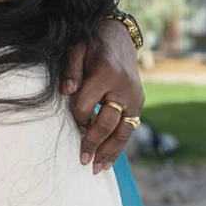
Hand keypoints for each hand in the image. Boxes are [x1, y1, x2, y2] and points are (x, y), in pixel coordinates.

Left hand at [62, 19, 144, 173]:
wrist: (119, 36)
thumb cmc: (92, 44)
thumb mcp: (77, 50)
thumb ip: (70, 70)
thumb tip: (66, 92)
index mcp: (106, 75)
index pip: (86, 106)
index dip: (76, 119)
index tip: (70, 127)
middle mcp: (124, 89)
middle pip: (108, 123)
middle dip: (94, 143)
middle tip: (83, 160)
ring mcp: (135, 98)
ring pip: (123, 131)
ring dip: (110, 152)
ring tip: (98, 169)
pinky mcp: (138, 104)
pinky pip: (129, 130)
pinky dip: (118, 146)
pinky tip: (108, 161)